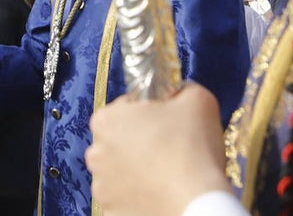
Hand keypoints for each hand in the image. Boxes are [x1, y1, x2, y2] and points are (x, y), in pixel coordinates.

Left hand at [86, 83, 232, 215]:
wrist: (197, 205)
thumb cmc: (192, 147)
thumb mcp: (197, 99)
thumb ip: (181, 89)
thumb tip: (178, 92)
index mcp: (106, 120)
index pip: (124, 108)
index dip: (148, 112)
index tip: (167, 123)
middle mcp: (95, 153)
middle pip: (118, 141)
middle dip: (138, 143)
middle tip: (169, 150)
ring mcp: (101, 188)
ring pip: (119, 173)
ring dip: (136, 173)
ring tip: (167, 177)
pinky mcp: (111, 213)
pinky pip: (123, 200)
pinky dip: (138, 198)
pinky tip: (160, 195)